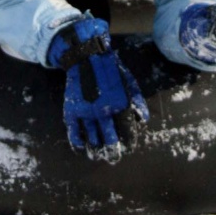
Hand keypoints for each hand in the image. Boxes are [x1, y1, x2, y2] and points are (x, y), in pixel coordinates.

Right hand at [47, 16, 149, 156]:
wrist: (87, 56)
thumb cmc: (111, 70)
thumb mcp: (130, 83)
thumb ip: (137, 102)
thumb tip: (142, 120)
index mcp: (121, 105)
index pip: (127, 132)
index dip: (128, 143)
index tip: (128, 149)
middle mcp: (104, 112)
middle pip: (110, 139)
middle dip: (113, 151)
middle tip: (114, 158)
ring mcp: (87, 112)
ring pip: (93, 138)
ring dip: (97, 149)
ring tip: (98, 156)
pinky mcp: (73, 110)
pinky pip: (74, 131)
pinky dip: (77, 142)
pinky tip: (82, 147)